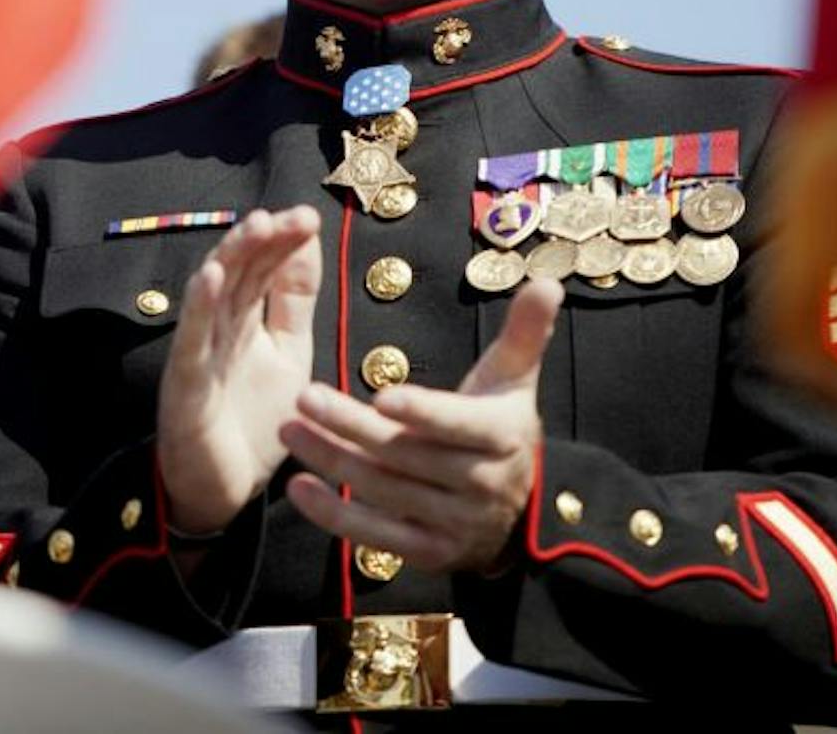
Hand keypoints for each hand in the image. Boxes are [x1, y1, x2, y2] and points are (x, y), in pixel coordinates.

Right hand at [157, 206, 322, 534]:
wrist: (224, 490)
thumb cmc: (253, 421)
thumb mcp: (288, 353)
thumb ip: (294, 302)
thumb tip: (307, 243)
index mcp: (246, 319)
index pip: (263, 268)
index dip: (282, 241)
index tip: (309, 217)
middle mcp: (219, 327)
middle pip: (238, 271)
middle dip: (262, 240)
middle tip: (290, 216)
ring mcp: (199, 352)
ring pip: (212, 294)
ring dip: (231, 258)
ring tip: (255, 225)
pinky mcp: (184, 383)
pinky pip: (190, 340)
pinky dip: (198, 307)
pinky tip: (208, 276)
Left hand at [280, 276, 561, 572]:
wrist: (518, 512)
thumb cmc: (500, 426)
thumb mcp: (514, 380)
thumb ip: (524, 333)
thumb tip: (548, 283)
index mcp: (503, 436)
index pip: (458, 424)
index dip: (422, 412)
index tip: (381, 396)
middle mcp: (483, 485)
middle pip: (406, 455)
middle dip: (351, 427)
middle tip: (303, 398)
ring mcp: (456, 524)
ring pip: (385, 492)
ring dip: (332, 462)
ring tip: (288, 430)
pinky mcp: (429, 554)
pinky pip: (377, 536)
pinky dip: (335, 516)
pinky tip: (299, 487)